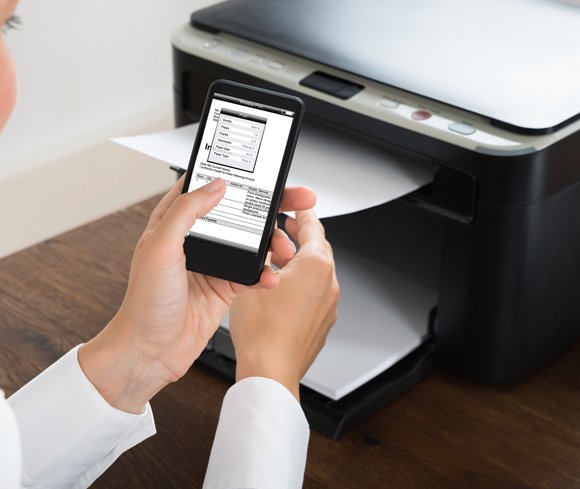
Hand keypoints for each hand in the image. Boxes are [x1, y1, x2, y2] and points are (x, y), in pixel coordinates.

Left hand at [78, 176, 314, 412]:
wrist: (150, 351)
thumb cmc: (144, 302)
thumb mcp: (160, 247)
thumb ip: (186, 211)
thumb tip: (215, 185)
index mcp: (173, 220)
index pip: (208, 186)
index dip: (236, 176)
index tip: (264, 171)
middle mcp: (195, 238)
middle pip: (239, 211)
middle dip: (272, 205)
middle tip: (298, 199)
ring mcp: (212, 262)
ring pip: (252, 241)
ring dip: (273, 242)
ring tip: (285, 248)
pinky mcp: (225, 286)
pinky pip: (254, 272)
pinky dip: (267, 273)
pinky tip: (272, 277)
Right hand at [228, 208, 338, 400]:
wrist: (269, 371)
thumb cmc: (262, 331)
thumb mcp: (251, 279)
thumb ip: (262, 258)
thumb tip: (262, 251)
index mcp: (316, 266)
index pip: (313, 228)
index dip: (303, 215)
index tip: (299, 208)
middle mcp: (328, 285)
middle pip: (319, 250)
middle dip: (302, 238)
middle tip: (287, 230)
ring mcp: (328, 307)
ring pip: (317, 275)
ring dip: (300, 265)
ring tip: (277, 263)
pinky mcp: (322, 325)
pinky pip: (314, 298)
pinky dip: (302, 289)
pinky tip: (280, 295)